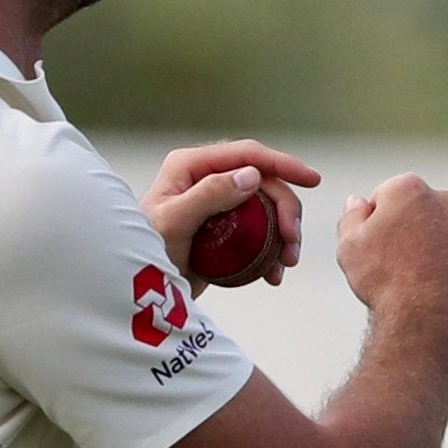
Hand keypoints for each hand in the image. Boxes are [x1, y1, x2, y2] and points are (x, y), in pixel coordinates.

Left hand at [142, 139, 320, 286]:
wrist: (135, 292)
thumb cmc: (143, 252)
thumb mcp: (174, 222)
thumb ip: (209, 195)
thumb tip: (252, 176)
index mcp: (192, 166)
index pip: (247, 155)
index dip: (283, 164)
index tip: (312, 180)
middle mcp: (207, 180)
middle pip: (264, 184)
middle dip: (286, 211)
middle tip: (292, 242)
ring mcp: (218, 206)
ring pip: (267, 210)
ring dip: (284, 234)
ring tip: (286, 262)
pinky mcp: (225, 232)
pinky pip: (260, 234)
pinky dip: (273, 253)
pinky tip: (273, 273)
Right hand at [333, 173, 447, 330]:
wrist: (425, 319)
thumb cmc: (383, 280)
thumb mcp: (349, 245)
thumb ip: (352, 215)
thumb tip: (358, 201)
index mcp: (410, 189)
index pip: (389, 195)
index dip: (378, 221)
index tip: (377, 245)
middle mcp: (447, 200)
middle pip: (424, 210)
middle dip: (413, 229)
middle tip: (399, 264)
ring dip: (439, 248)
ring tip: (423, 280)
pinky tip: (445, 288)